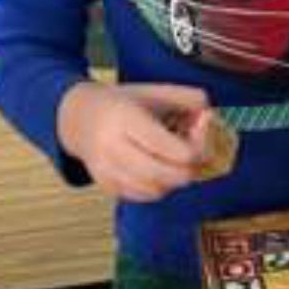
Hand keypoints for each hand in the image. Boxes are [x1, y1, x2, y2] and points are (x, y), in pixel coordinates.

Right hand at [56, 79, 212, 202]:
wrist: (79, 118)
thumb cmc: (123, 104)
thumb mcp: (155, 91)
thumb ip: (188, 97)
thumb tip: (209, 115)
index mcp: (127, 119)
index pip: (176, 151)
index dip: (199, 146)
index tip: (200, 128)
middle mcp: (113, 148)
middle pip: (170, 176)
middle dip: (191, 166)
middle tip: (193, 150)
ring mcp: (108, 171)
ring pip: (158, 191)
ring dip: (175, 178)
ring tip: (173, 158)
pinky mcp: (107, 186)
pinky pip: (145, 196)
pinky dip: (160, 186)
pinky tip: (158, 166)